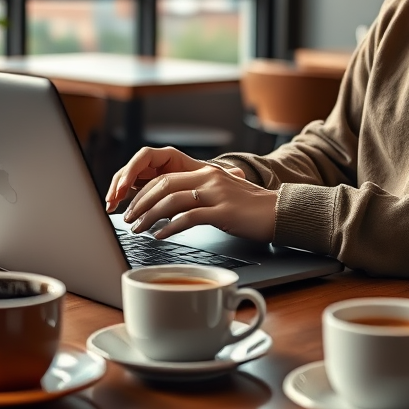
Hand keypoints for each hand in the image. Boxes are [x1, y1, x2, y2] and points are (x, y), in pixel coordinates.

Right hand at [105, 146, 205, 213]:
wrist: (216, 194)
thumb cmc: (211, 185)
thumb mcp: (203, 184)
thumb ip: (197, 185)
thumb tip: (205, 187)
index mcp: (170, 157)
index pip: (144, 156)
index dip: (132, 170)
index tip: (124, 187)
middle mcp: (158, 165)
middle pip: (132, 169)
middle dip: (119, 183)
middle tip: (112, 200)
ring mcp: (151, 176)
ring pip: (128, 180)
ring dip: (117, 192)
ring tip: (111, 206)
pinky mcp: (149, 189)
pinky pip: (132, 191)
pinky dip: (123, 199)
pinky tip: (116, 207)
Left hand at [106, 146, 276, 242]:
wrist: (280, 212)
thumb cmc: (252, 209)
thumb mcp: (223, 195)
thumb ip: (200, 197)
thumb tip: (173, 210)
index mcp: (207, 173)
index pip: (165, 178)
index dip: (144, 192)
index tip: (132, 206)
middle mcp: (209, 179)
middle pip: (163, 186)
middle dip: (140, 203)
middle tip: (128, 218)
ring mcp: (217, 194)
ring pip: (172, 201)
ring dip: (149, 216)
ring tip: (138, 229)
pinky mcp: (224, 212)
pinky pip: (189, 217)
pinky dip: (170, 227)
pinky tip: (161, 236)